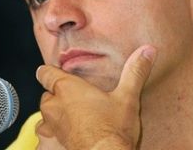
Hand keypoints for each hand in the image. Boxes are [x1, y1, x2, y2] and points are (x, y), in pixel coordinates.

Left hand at [35, 45, 156, 149]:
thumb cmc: (114, 130)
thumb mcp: (128, 98)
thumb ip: (135, 72)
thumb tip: (148, 50)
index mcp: (66, 88)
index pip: (45, 72)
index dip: (50, 73)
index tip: (57, 74)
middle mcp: (53, 104)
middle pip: (47, 94)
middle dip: (59, 96)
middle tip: (79, 101)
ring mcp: (50, 124)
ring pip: (46, 114)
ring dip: (56, 114)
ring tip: (77, 119)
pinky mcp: (50, 141)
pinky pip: (46, 132)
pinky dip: (54, 132)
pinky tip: (72, 133)